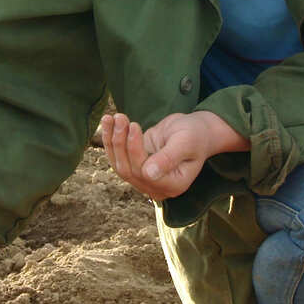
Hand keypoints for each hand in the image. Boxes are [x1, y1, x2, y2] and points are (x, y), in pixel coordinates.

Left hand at [100, 110, 246, 201]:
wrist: (196, 130)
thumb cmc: (195, 134)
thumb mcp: (185, 142)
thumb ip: (168, 159)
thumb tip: (148, 174)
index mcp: (173, 184)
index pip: (144, 173)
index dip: (135, 150)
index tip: (133, 125)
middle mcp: (157, 186)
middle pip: (128, 170)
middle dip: (120, 142)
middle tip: (120, 117)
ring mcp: (145, 178)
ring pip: (119, 164)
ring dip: (112, 140)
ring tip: (111, 117)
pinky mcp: (136, 166)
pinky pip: (118, 157)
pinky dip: (110, 140)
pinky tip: (107, 122)